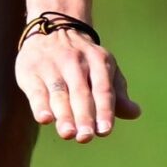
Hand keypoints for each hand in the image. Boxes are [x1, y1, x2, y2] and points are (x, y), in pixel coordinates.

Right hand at [16, 25, 138, 142]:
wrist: (53, 29)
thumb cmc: (84, 60)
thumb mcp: (104, 69)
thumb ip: (117, 94)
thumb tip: (135, 113)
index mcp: (99, 61)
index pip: (103, 90)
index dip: (104, 110)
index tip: (105, 131)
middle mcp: (75, 62)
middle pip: (81, 93)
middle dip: (84, 116)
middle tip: (86, 137)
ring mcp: (52, 66)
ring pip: (59, 94)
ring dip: (64, 115)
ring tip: (68, 134)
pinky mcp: (31, 71)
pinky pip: (37, 91)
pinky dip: (40, 105)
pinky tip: (45, 119)